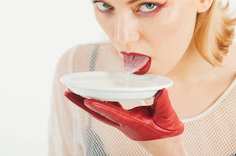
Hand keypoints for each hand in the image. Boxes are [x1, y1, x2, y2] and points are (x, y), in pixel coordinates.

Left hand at [64, 88, 183, 140]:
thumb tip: (160, 89)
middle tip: (68, 92)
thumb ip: (163, 102)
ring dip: (86, 102)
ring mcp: (122, 124)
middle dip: (82, 103)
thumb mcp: (167, 116)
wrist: (167, 147)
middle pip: (98, 113)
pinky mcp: (124, 121)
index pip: (114, 113)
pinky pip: (108, 110)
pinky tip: (92, 96)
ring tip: (72, 92)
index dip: (100, 106)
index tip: (86, 99)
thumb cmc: (167, 132)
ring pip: (100, 112)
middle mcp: (123, 124)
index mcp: (132, 123)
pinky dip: (99, 102)